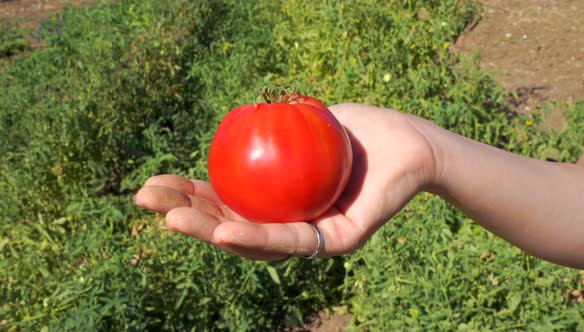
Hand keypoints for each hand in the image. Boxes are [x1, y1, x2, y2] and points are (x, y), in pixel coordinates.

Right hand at [134, 103, 435, 259]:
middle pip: (230, 225)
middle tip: (144, 202)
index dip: (187, 195)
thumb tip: (229, 126)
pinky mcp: (339, 242)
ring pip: (253, 242)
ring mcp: (313, 238)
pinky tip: (223, 231)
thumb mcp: (302, 120)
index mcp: (277, 200)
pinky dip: (256, 238)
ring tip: (172, 219)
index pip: (225, 201)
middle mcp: (289, 223)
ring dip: (209, 232)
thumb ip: (266, 128)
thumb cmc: (357, 130)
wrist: (410, 141)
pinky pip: (294, 242)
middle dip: (184, 216)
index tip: (153, 185)